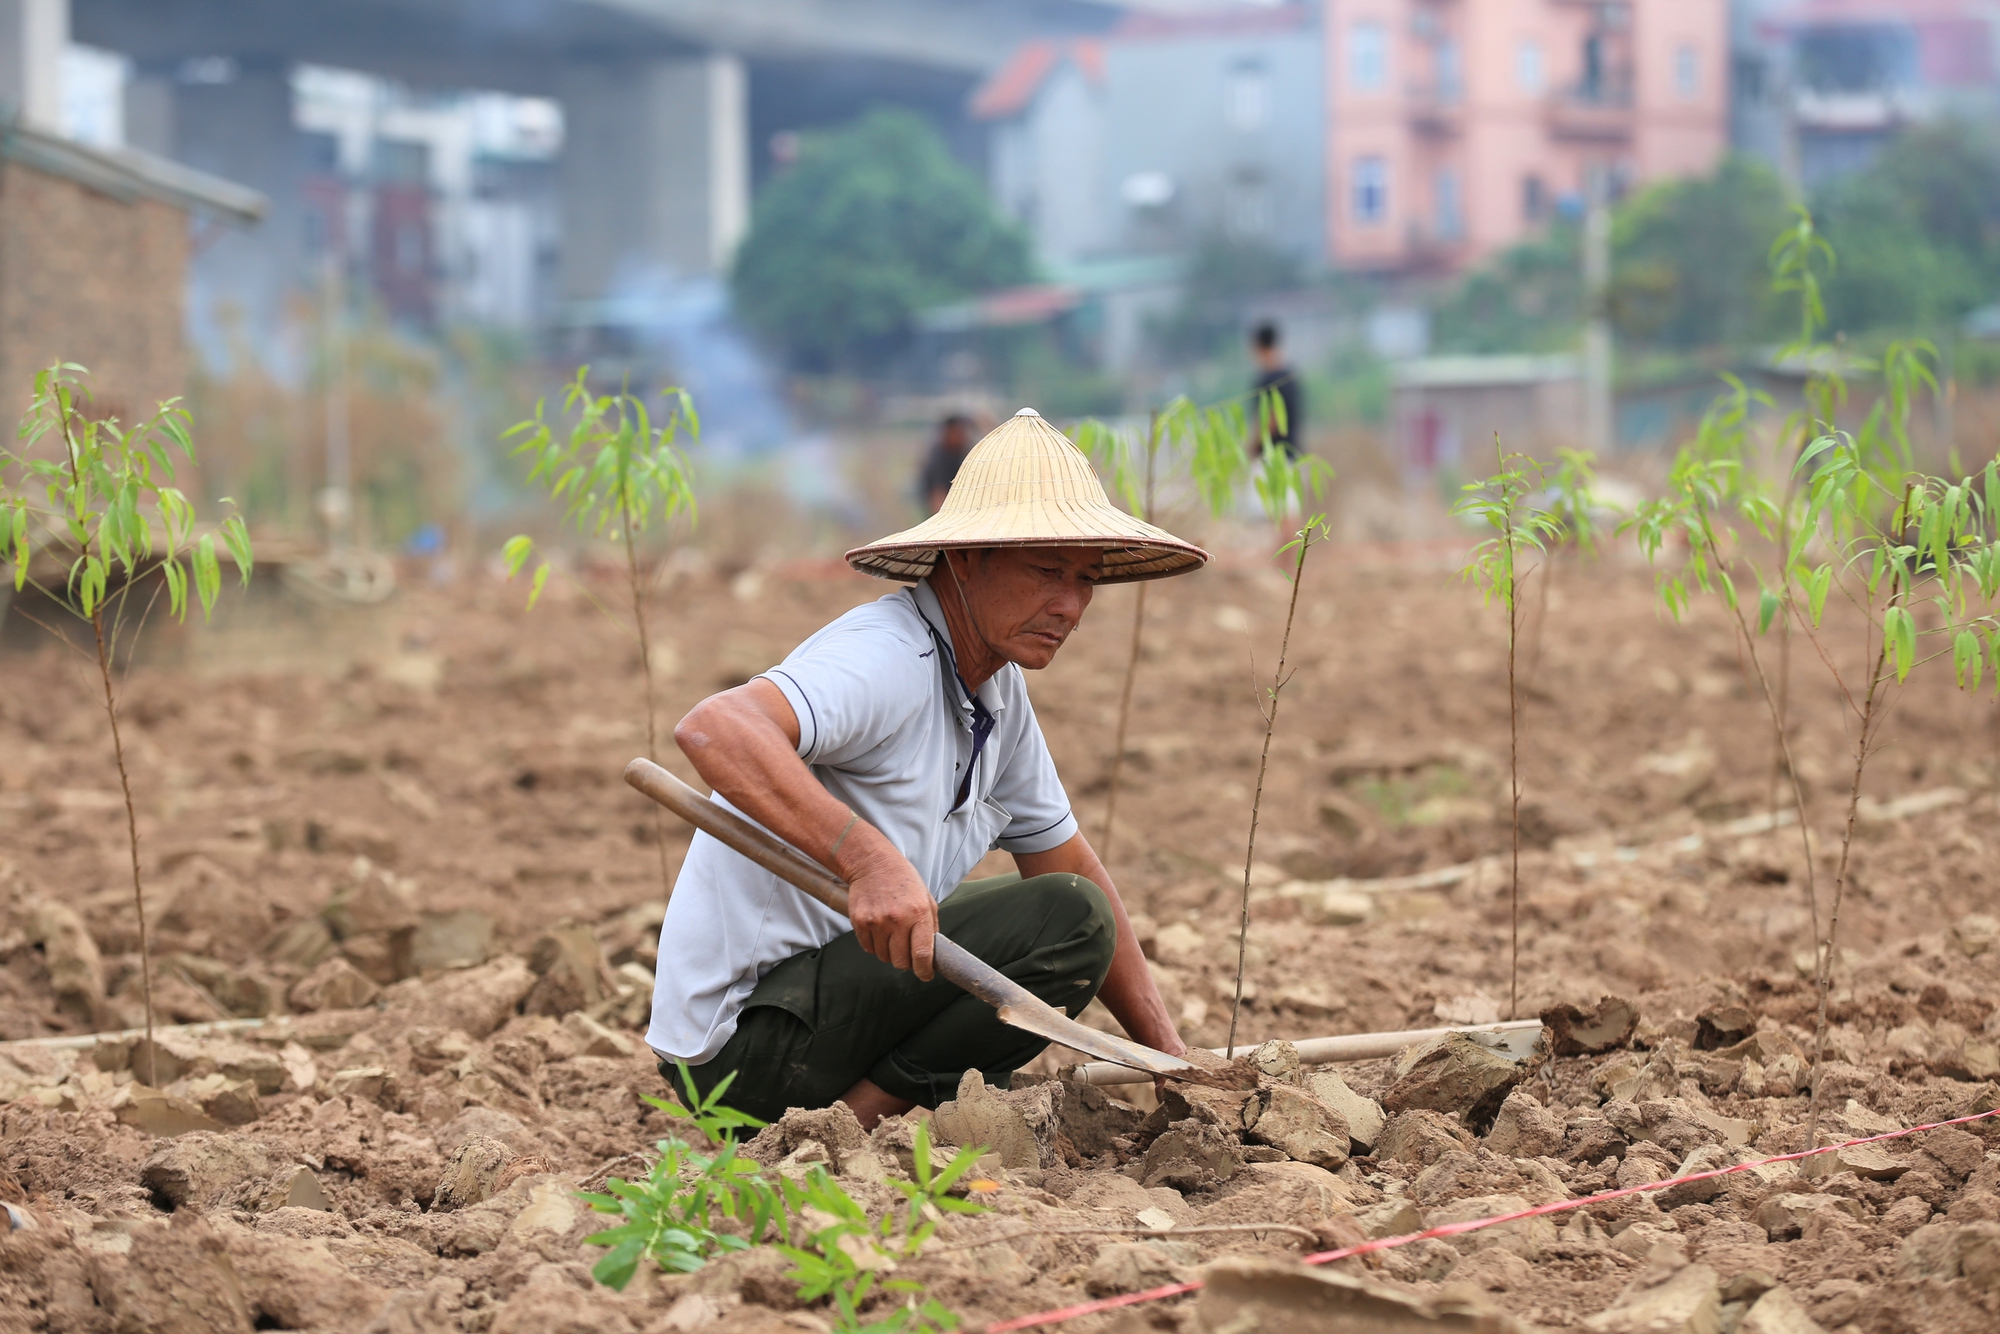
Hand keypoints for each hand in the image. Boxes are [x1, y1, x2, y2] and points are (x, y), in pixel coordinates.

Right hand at [845, 850, 938, 979]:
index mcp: (919, 913)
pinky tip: (879, 930)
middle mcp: (898, 919)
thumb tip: (933, 954)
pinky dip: (875, 945)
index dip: (925, 970)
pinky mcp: (860, 922)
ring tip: (891, 935)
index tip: (926, 975)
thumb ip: (931, 926)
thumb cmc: (903, 881)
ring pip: (884, 957)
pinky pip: (868, 948)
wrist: (872, 863)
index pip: (922, 954)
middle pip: (901, 961)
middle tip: (907, 952)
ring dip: (889, 953)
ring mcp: (877, 921)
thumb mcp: (926, 898)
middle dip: (906, 961)